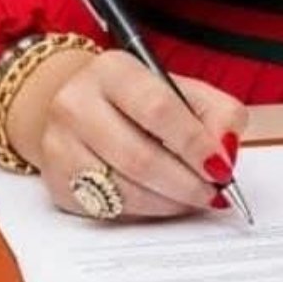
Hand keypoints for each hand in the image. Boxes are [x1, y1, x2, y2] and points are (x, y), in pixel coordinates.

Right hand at [6, 48, 247, 220]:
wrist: (79, 104)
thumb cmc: (140, 99)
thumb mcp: (182, 89)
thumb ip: (217, 113)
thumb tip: (226, 152)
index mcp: (113, 70)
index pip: (158, 109)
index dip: (194, 143)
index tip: (221, 167)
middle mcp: (77, 103)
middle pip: (138, 156)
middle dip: (185, 182)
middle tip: (212, 193)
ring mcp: (60, 145)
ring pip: (122, 189)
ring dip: (168, 202)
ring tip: (193, 199)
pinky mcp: (56, 182)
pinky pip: (108, 209)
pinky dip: (145, 211)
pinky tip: (164, 202)